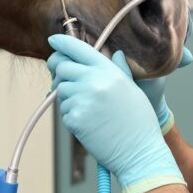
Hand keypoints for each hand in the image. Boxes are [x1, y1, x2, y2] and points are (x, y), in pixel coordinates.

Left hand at [48, 35, 184, 192]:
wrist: (139, 152)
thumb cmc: (138, 121)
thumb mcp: (132, 88)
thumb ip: (118, 69)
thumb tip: (115, 54)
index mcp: (108, 70)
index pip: (78, 48)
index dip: (62, 43)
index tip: (53, 40)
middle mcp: (93, 81)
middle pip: (62, 67)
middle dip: (59, 72)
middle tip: (64, 80)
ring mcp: (82, 99)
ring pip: (60, 91)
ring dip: (68, 97)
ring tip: (89, 110)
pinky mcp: (74, 118)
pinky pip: (63, 111)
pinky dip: (71, 116)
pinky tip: (89, 123)